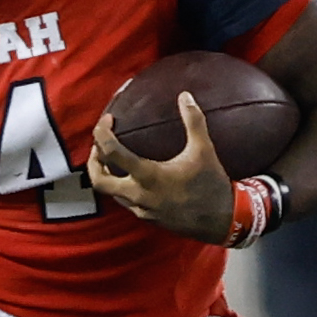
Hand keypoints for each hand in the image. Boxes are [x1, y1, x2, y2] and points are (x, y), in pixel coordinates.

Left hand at [89, 92, 233, 244]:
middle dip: (93, 161)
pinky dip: (121, 187)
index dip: (102, 133)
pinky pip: (125, 202)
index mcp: (148, 176)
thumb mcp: (204, 150)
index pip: (111, 152)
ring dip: (106, 175)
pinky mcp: (148, 218)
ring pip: (110, 193)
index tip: (108, 121)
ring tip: (113, 158)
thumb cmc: (211, 185)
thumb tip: (185, 96)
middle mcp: (139, 195)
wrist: (223, 221)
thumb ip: (193, 121)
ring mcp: (142, 209)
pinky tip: (133, 177)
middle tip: (99, 146)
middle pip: (98, 180)